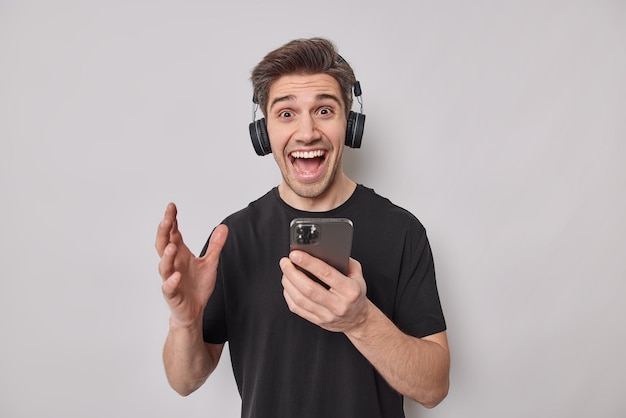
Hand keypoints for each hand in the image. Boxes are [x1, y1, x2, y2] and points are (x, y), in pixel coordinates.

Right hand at [156, 203, 227, 327]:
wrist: (194, 311)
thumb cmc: (198, 286)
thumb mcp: (210, 262)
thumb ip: (215, 245)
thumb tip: (223, 227)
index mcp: (180, 254)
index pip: (173, 233)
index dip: (172, 220)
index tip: (172, 207)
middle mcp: (173, 264)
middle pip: (163, 245)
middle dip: (163, 232)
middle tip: (167, 219)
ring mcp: (170, 279)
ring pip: (164, 266)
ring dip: (167, 256)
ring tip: (172, 246)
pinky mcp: (172, 294)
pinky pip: (169, 287)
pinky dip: (172, 281)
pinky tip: (177, 276)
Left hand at [280, 251, 369, 332]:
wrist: (358, 319)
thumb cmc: (355, 294)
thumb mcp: (357, 275)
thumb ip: (345, 261)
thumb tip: (325, 251)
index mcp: (349, 290)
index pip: (326, 274)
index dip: (308, 262)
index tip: (296, 254)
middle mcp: (338, 304)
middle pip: (308, 288)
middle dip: (292, 273)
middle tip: (285, 262)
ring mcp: (326, 315)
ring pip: (300, 299)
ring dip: (288, 283)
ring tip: (285, 272)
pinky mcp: (317, 321)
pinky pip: (297, 309)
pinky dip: (288, 295)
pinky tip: (288, 286)